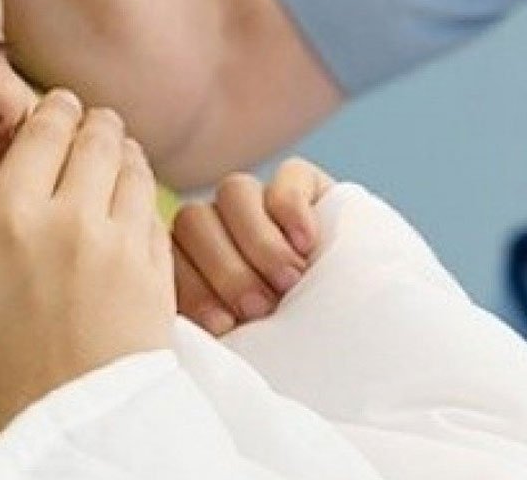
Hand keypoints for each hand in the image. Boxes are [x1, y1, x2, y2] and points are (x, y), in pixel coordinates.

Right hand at [0, 90, 174, 456]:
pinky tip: (131, 197)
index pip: (44, 129)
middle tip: (88, 121)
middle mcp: (68, 216)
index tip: (56, 105)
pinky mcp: (156, 269)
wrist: (65, 437)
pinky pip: (155, 204)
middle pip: (95, 135)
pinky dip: (144, 188)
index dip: (54, 108)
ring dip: (122, 148)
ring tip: (113, 150)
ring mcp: (119, 241)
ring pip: (131, 163)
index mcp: (7, 218)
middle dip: (91, 121)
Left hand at [172, 157, 333, 335]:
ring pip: (233, 192)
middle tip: (260, 308)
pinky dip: (292, 210)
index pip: (168, 256)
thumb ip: (211, 329)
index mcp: (192, 264)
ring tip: (291, 281)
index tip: (225, 325)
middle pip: (193, 220)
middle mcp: (219, 226)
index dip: (192, 288)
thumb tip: (182, 332)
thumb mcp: (248, 345)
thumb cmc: (294, 350)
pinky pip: (286, 177)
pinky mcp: (303, 183)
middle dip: (226, 270)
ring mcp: (258, 200)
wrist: (358, 337)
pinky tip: (308, 245)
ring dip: (259, 242)